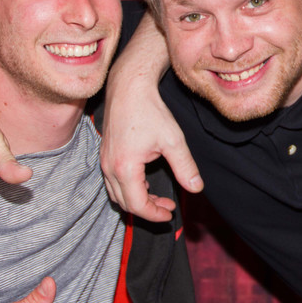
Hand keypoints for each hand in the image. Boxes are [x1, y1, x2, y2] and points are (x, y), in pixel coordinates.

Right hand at [101, 79, 199, 220]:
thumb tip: (196, 188)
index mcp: (125, 168)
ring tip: (158, 197)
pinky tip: (145, 181)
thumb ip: (185, 167)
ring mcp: (104, 161)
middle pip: (125, 203)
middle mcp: (109, 167)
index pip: (137, 205)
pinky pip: (113, 182)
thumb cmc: (150, 111)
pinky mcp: (105, 154)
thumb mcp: (173, 141)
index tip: (170, 213)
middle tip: (168, 207)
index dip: (155, 215)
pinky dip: (128, 188)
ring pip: (116, 194)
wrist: (129, 88)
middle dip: (148, 209)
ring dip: (137, 200)